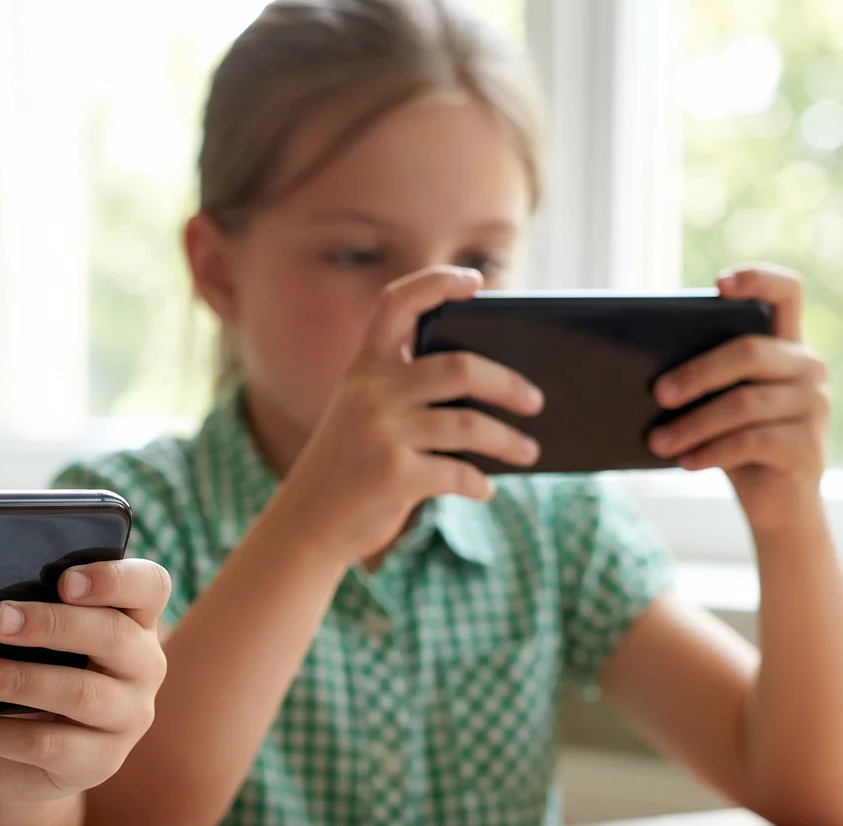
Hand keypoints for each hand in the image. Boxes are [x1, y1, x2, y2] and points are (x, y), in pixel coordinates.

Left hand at [0, 559, 170, 802]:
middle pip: (113, 636)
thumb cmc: (33, 675)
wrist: (21, 757)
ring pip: (80, 693)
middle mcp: (144, 667)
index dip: (114, 578)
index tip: (64, 580)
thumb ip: (34, 616)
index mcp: (135, 621)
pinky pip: (48, 745)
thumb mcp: (40, 643)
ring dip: (17, 680)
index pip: (150, 586)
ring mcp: (128, 719)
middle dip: (51, 624)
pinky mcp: (100, 762)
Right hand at [269, 265, 543, 564]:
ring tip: (528, 451)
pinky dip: (479, 484)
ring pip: (469, 425)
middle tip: (536, 401)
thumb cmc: (348, 467)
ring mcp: (381, 434)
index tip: (476, 282)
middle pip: (459, 368)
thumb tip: (495, 393)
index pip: (396, 304)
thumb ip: (407, 394)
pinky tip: (485, 489)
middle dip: (508, 383)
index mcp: (363, 368)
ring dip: (508, 441)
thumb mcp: (363, 416)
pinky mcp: (393, 476)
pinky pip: (458, 473)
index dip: (436, 284)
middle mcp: (371, 393)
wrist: (306, 525)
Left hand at [647, 265, 829, 532]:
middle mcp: (808, 368)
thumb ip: (702, 379)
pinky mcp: (809, 448)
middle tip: (657, 394)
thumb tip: (645, 375)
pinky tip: (686, 461)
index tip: (719, 284)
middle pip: (750, 352)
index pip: (786, 292)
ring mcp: (814, 407)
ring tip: (658, 442)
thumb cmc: (737, 444)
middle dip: (697, 372)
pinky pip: (750, 442)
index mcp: (785, 346)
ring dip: (693, 424)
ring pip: (744, 403)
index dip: (757, 279)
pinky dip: (710, 451)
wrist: (776, 504)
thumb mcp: (718, 405)